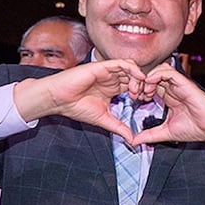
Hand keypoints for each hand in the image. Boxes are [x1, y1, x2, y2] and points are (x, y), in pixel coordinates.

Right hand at [13, 59, 145, 143]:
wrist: (58, 100)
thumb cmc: (76, 107)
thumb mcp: (104, 120)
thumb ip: (120, 128)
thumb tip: (133, 140)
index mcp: (113, 88)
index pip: (134, 86)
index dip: (143, 92)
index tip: (146, 102)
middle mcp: (112, 78)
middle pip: (135, 76)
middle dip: (144, 85)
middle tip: (145, 96)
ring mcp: (107, 71)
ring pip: (131, 68)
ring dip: (139, 78)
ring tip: (138, 91)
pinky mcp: (102, 66)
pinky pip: (122, 63)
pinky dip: (133, 69)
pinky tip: (138, 78)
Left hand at [132, 63, 204, 152]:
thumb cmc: (195, 130)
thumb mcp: (166, 133)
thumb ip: (150, 135)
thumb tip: (134, 141)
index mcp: (169, 97)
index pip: (151, 86)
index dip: (140, 89)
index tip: (135, 100)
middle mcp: (173, 89)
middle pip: (153, 75)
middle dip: (141, 82)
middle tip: (135, 94)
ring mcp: (179, 85)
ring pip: (159, 69)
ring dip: (148, 77)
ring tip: (144, 90)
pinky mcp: (184, 83)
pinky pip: (168, 71)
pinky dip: (156, 75)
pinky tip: (151, 85)